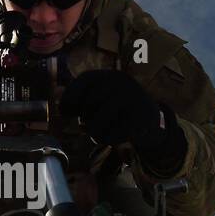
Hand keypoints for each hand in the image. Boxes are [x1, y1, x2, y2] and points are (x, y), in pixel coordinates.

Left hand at [59, 69, 186, 172]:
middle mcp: (122, 82)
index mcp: (109, 75)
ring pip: (96, 124)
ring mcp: (132, 98)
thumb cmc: (117, 111)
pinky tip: (117, 135)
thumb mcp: (101, 99)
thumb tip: (62, 109)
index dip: (70, 96)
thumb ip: (82, 101)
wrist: (152, 120)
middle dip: (85, 119)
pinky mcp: (140, 118)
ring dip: (95, 134)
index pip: (84, 80)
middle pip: (88, 105)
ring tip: (99, 133)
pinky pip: (111, 136)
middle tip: (90, 124)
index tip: (65, 112)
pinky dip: (109, 140)